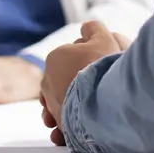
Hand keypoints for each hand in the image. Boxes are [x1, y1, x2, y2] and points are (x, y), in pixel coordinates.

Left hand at [40, 22, 129, 145]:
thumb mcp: (103, 38)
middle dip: (79, 81)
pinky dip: (73, 124)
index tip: (101, 61)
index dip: (89, 56)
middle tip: (99, 83)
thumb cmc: (103, 68)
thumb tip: (88, 28)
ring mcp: (53, 105)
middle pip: (67, 79)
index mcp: (55, 58)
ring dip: (75, 104)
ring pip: (66, 102)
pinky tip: (85, 121)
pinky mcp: (61, 124)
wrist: (104, 102)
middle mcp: (48, 82)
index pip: (71, 55)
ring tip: (91, 106)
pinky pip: (66, 124)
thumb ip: (94, 29)